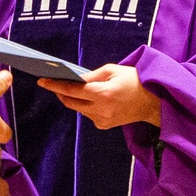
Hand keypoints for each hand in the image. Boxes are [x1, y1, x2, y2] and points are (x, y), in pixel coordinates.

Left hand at [37, 63, 160, 129]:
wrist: (153, 102)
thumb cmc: (135, 81)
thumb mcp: (114, 70)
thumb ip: (92, 75)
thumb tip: (75, 79)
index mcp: (104, 94)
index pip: (72, 90)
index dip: (55, 85)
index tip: (42, 81)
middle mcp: (101, 109)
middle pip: (71, 102)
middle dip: (60, 93)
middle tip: (53, 83)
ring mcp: (103, 120)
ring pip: (79, 109)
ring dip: (73, 99)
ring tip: (69, 88)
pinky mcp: (104, 125)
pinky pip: (88, 114)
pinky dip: (85, 105)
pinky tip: (89, 98)